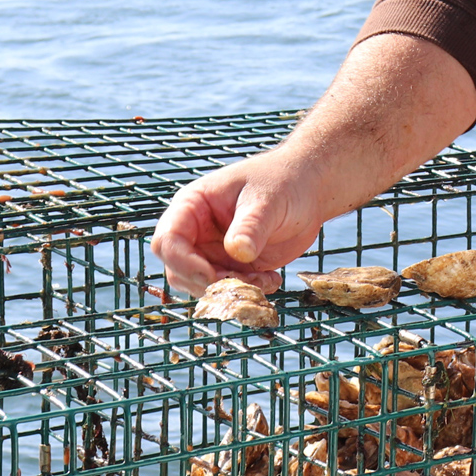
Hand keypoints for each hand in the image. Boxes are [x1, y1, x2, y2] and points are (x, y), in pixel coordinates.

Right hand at [150, 149, 325, 297]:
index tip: (212, 275)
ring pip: (202, 285)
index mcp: (192, 206)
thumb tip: (237, 252)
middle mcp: (196, 232)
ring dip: (230, 291)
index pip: (167, 241)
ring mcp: (212, 251)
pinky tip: (272, 279)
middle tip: (244, 281)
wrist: (308, 191)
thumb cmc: (283, 182)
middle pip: (179, 270)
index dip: (184, 263)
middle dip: (209, 282)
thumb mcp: (266, 200)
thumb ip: (250, 226)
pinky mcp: (232, 267)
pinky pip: (228, 290)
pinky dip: (247, 293)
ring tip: (265, 279)